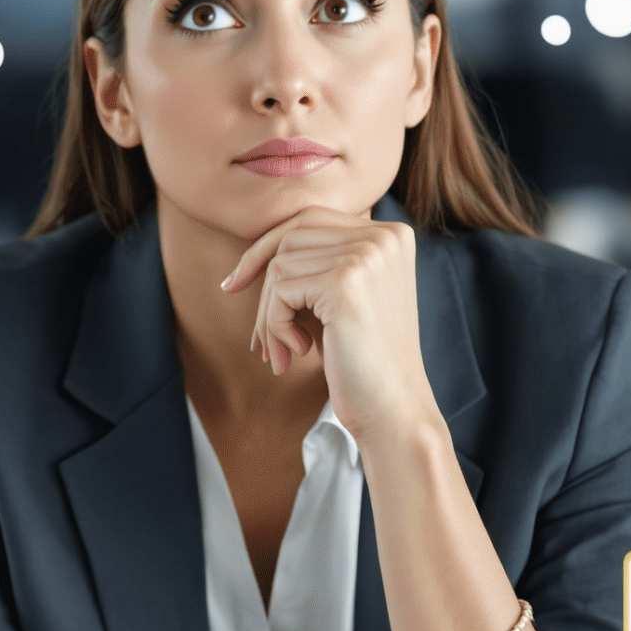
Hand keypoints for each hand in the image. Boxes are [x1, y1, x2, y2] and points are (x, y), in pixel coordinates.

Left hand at [219, 206, 435, 443]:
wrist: (395, 411)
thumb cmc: (364, 361)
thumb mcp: (344, 300)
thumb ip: (316, 265)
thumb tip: (252, 255)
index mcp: (391, 235)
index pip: (310, 219)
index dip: (266, 248)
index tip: (235, 283)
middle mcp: (384, 237)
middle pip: (291, 238)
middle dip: (264, 287)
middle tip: (259, 337)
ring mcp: (366, 256)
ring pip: (279, 265)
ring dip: (268, 315)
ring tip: (282, 353)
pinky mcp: (345, 282)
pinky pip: (280, 292)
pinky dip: (274, 325)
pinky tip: (298, 353)